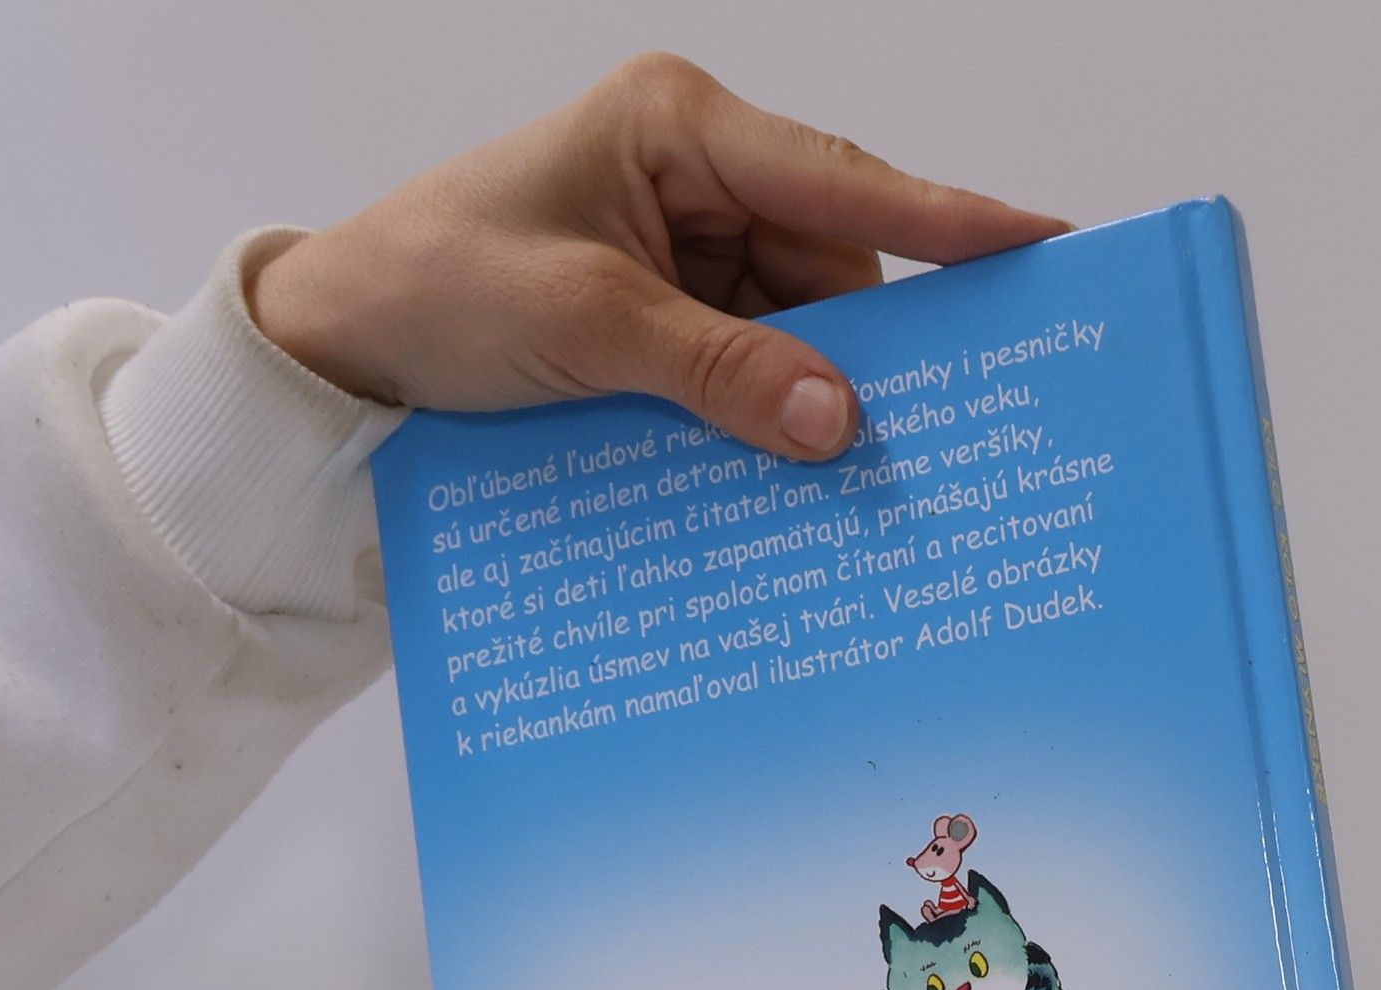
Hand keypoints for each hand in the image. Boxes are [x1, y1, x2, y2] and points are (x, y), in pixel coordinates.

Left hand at [250, 53, 1068, 458]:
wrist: (337, 344)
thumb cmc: (432, 285)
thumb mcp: (583, 324)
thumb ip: (716, 370)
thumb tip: (840, 420)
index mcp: (680, 128)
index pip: (842, 180)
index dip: (948, 222)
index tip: (1043, 246)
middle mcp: (697, 176)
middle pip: (833, 267)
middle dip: (869, 350)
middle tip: (935, 429)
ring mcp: (686, 248)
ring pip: (799, 326)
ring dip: (810, 396)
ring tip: (840, 471)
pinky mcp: (668, 313)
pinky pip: (751, 361)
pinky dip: (766, 412)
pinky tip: (780, 465)